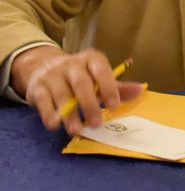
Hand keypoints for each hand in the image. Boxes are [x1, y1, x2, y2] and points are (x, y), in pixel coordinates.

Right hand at [13, 46, 143, 135]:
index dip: (108, 87)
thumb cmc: (80, 75)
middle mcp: (71, 64)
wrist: (43, 65)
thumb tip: (140, 90)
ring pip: (62, 95)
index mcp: (91, 59)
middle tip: (97, 123)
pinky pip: (43, 101)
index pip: (101, 70)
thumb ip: (117, 86)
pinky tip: (55, 125)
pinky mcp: (37, 87)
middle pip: (81, 83)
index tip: (114, 106)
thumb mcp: (99, 77)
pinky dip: (49, 114)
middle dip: (90, 105)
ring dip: (69, 114)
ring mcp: (52, 75)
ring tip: (77, 130)